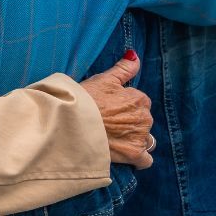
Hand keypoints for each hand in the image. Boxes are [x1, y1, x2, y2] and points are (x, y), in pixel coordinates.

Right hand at [80, 51, 154, 168]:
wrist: (70, 122)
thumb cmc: (84, 98)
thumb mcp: (103, 79)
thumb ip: (123, 68)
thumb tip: (134, 55)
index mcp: (139, 99)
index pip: (139, 103)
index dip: (124, 106)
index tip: (109, 109)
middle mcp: (144, 118)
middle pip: (142, 121)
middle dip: (129, 123)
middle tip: (108, 124)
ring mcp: (140, 137)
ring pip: (144, 139)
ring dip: (133, 139)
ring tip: (114, 139)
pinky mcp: (133, 155)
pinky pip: (145, 160)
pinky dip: (139, 159)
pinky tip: (127, 156)